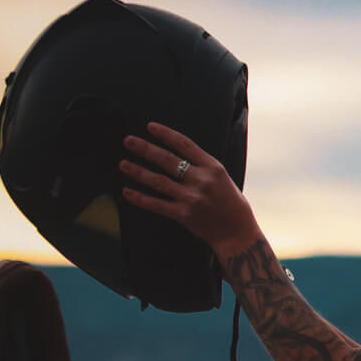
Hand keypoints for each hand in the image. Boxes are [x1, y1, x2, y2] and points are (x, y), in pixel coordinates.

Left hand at [119, 122, 258, 259]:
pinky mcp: (183, 214)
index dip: (165, 134)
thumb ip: (203, 166)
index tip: (149, 127)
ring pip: (158, 181)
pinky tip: (127, 191)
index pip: (184, 144)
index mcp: (212, 167)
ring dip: (138, 171)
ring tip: (123, 164)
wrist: (237, 233)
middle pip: (167, 160)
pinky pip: (156, 204)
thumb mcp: (223, 177)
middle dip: (145, 148)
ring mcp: (191, 198)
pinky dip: (140, 198)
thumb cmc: (232, 204)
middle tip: (128, 141)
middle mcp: (201, 180)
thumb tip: (179, 154)